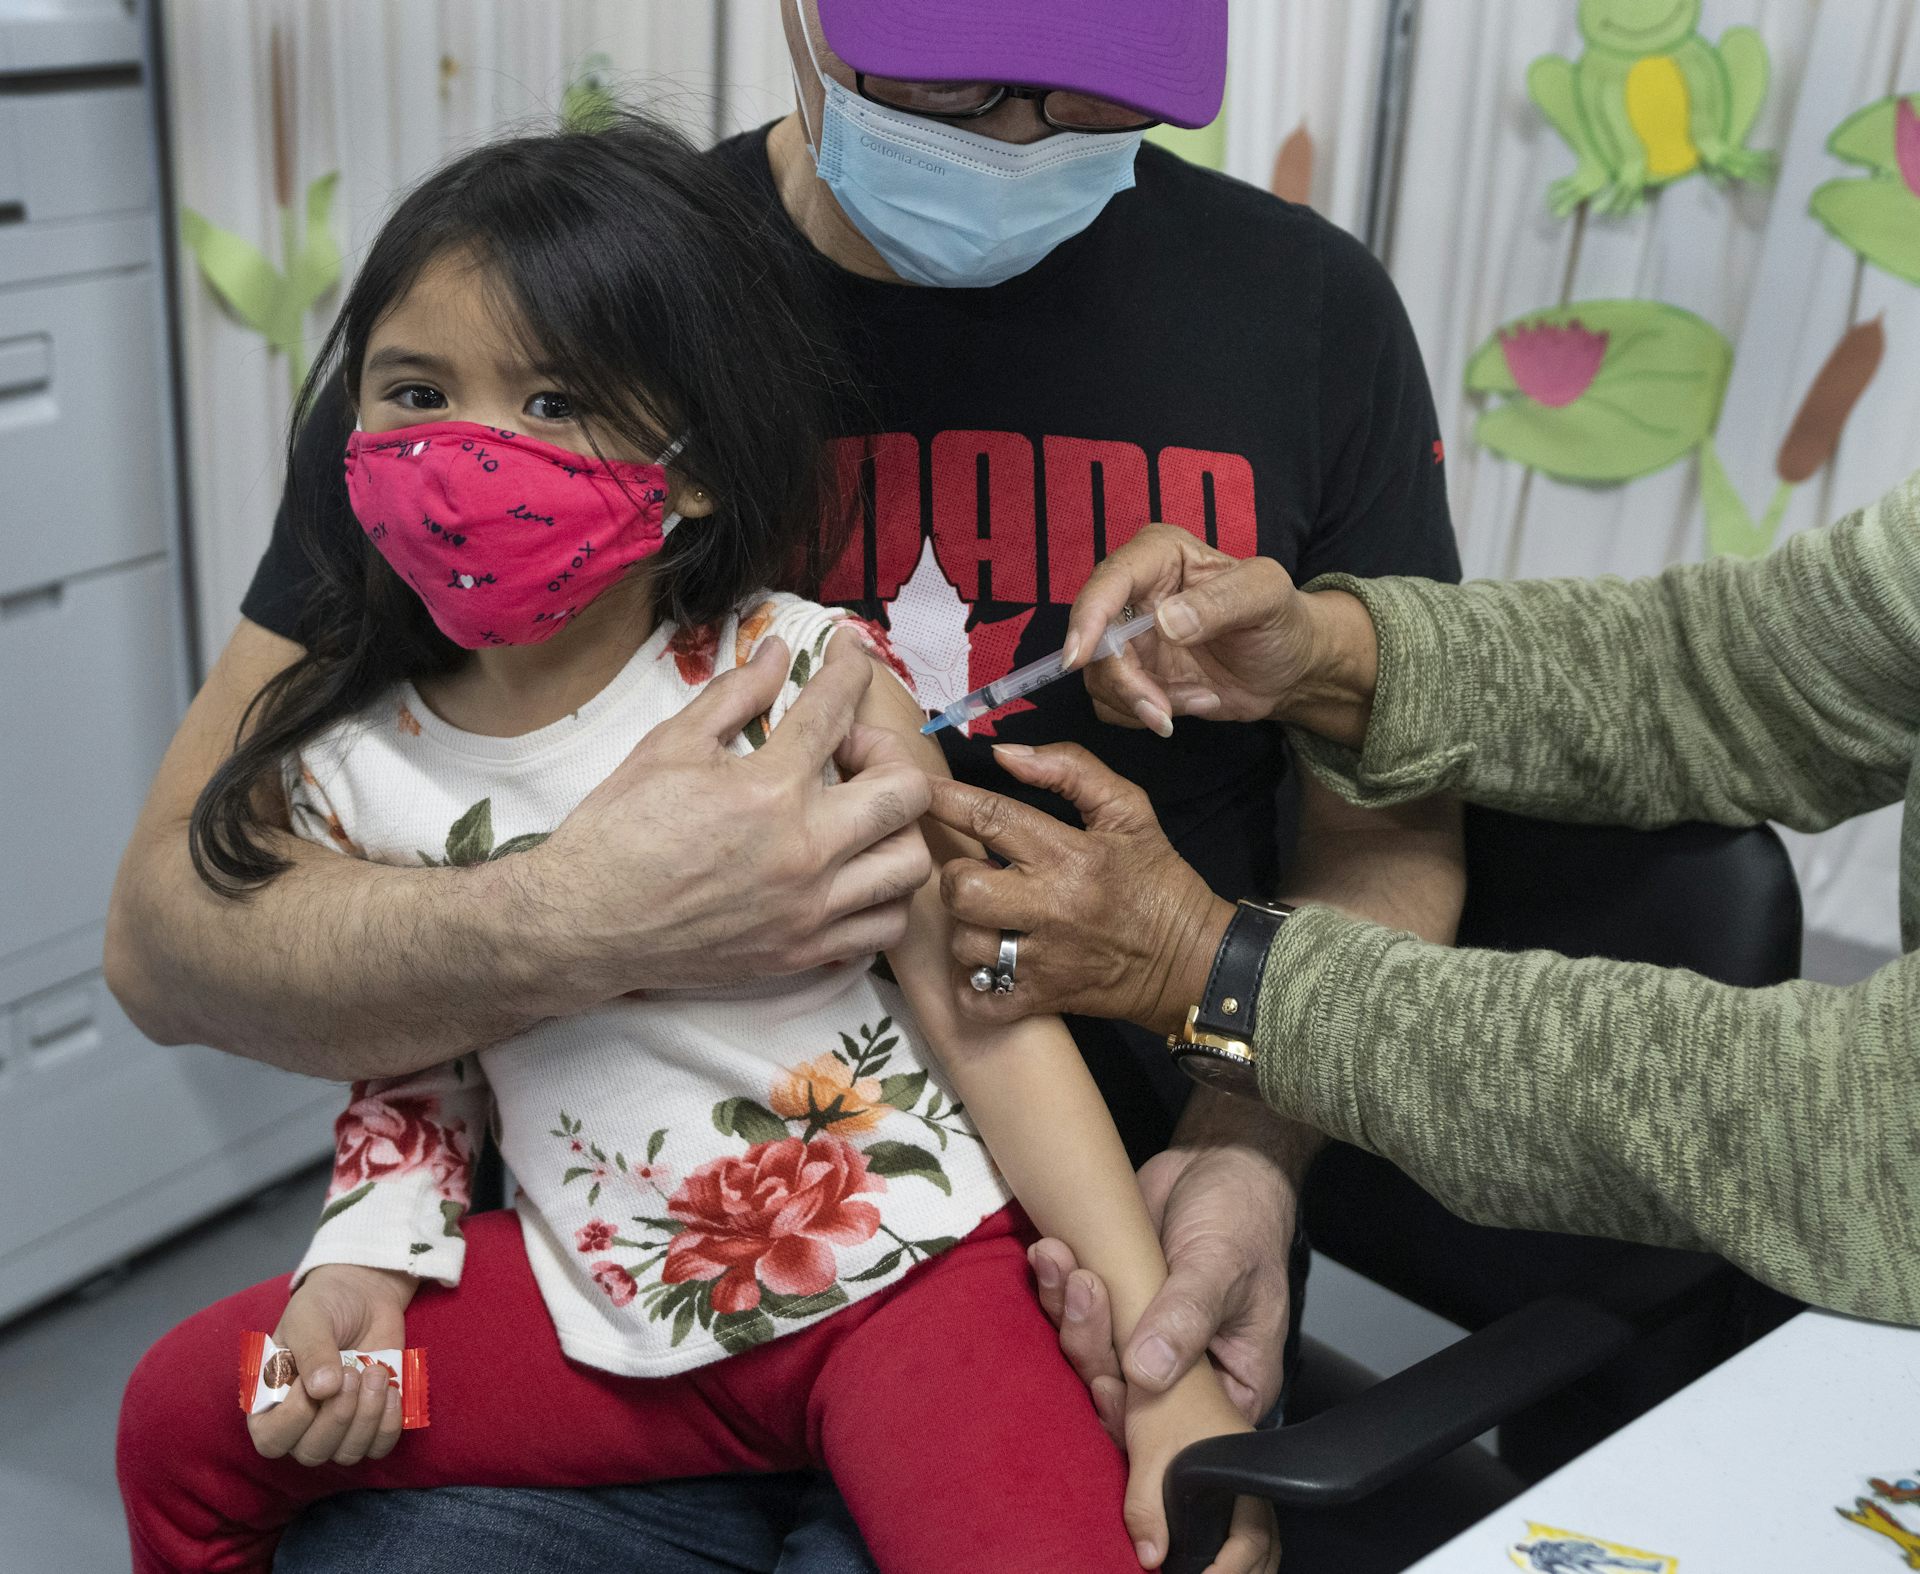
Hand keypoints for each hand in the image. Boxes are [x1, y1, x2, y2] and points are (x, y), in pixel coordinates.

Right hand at [248, 1264, 416, 1466]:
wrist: (364, 1295)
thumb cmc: (325, 1306)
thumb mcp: (309, 1319)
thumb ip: (312, 1352)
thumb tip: (322, 1391)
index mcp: (271, 1403)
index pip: (271, 1440)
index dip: (294, 1419)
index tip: (311, 1382)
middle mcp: (300, 1425)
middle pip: (312, 1452)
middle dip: (337, 1416)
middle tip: (352, 1373)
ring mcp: (337, 1427)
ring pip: (347, 1453)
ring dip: (366, 1417)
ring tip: (375, 1373)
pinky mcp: (372, 1423)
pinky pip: (379, 1447)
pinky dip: (388, 1425)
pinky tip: (391, 1391)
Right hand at [530, 636, 932, 996]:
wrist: (582, 924)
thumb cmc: (618, 832)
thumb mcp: (669, 745)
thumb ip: (734, 695)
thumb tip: (778, 655)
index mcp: (768, 790)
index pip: (835, 710)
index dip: (851, 667)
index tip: (852, 651)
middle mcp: (804, 852)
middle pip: (905, 792)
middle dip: (887, 755)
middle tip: (849, 752)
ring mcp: (808, 910)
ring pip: (910, 866)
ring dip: (898, 829)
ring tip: (859, 817)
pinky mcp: (802, 953)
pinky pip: (884, 930)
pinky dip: (885, 897)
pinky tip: (855, 873)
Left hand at [924, 743, 1230, 1034]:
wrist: (1194, 961)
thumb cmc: (1156, 881)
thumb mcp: (1130, 811)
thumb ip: (1071, 770)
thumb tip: (1005, 754)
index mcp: (1070, 854)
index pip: (991, 818)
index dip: (946, 801)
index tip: (919, 792)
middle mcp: (1051, 907)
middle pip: (962, 889)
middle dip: (955, 876)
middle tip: (975, 874)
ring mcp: (1044, 959)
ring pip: (966, 944)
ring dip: (967, 929)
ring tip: (989, 920)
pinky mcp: (1042, 1000)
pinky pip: (978, 998)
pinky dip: (971, 984)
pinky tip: (988, 965)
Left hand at [1031, 1126, 1301, 1442]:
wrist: (1216, 1164)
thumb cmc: (1242, 1218)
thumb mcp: (1222, 1266)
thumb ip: (1187, 1318)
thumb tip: (1147, 1372)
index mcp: (1229, 1383)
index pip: (1176, 1429)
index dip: (1134, 1417)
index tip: (1107, 1381)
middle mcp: (1180, 1372)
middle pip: (1120, 1392)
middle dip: (1092, 1345)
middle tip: (1084, 1289)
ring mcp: (1138, 1339)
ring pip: (1089, 1351)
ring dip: (1066, 1309)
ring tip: (1059, 1260)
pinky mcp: (1108, 1303)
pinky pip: (1071, 1311)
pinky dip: (1056, 1284)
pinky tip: (1048, 1252)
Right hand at [1061, 522, 1377, 749]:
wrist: (1291, 667)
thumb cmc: (1282, 620)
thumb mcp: (1267, 597)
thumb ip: (1221, 601)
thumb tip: (1165, 622)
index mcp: (1159, 555)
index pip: (1109, 580)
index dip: (1088, 617)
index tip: (1080, 658)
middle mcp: (1135, 593)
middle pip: (1095, 638)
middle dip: (1125, 681)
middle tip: (1165, 710)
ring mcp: (1130, 638)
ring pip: (1099, 677)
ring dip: (1145, 702)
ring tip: (1203, 699)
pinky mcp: (1133, 676)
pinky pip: (1113, 704)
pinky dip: (1150, 715)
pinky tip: (1197, 703)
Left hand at [1124, 1373, 1278, 1572]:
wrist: (1161, 1365)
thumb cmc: (1161, 1397)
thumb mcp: (1147, 1452)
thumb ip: (1146, 1506)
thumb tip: (1151, 1556)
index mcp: (1241, 1470)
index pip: (1253, 1538)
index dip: (1231, 1569)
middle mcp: (1251, 1472)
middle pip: (1265, 1541)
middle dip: (1243, 1571)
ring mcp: (1244, 1469)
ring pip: (1261, 1531)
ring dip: (1244, 1561)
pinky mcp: (1231, 1465)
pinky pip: (1247, 1517)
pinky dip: (1238, 1544)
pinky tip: (1216, 1554)